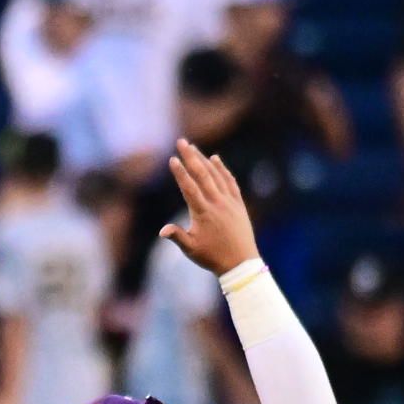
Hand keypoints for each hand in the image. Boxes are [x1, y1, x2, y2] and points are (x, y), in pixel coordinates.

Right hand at [158, 139, 257, 275]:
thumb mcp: (191, 249)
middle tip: (182, 142)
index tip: (172, 159)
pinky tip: (215, 159)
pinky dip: (222, 169)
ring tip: (194, 147)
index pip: (189, 188)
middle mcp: (217, 203)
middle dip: (191, 157)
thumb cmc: (212, 257)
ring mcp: (229, 201)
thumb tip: (162, 230)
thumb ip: (177, 236)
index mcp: (203, 213)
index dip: (180, 173)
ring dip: (204, 159)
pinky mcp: (238, 203)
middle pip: (202, 174)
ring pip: (215, 175)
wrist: (241, 262)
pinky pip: (229, 181)